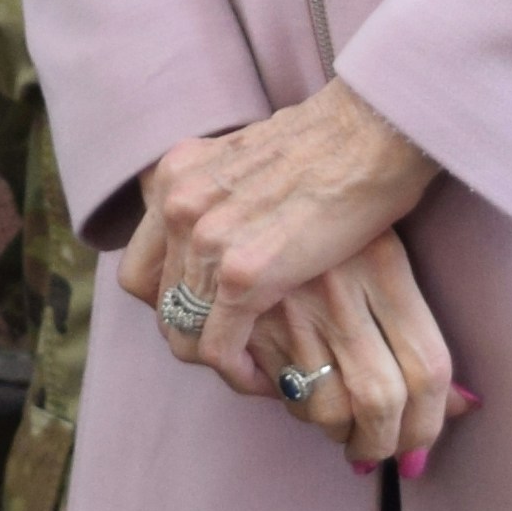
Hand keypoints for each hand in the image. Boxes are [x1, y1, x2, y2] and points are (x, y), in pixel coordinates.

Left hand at [116, 79, 440, 380]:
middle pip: (158, 303)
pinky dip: (236, 370)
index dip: (170, 301)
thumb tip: (220, 233)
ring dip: (217, 356)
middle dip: (194, 332)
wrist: (370, 133)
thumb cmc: (331, 146)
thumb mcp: (246, 160)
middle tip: (234, 347)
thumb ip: (220, 196)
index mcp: (175, 176)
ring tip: (251, 366)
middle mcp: (178, 206)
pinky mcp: (244, 275)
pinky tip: (264, 376)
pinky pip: (218, 347)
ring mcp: (207, 241)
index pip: (141, 267)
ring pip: (183, 331)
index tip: (206, 316)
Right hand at [241, 232, 466, 477]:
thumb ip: (419, 328)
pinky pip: (279, 392)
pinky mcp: (245, 319)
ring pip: (326, 407)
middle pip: (380, 400)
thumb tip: (465, 402)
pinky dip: (296, 409)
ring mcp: (290, 305)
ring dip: (338, 433)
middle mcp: (340, 289)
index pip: (427, 369)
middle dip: (383, 443)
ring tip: (343, 429)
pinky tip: (304, 398)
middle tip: (380, 451)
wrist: (260, 180)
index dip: (430, 422)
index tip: (421, 446)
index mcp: (385, 264)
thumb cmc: (332, 213)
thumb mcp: (383, 249)